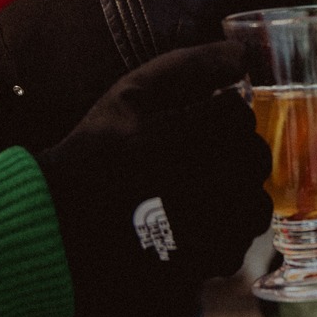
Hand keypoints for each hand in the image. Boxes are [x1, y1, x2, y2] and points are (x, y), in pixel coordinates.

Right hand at [37, 42, 270, 316]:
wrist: (59, 228)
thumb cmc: (96, 153)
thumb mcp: (130, 95)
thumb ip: (190, 67)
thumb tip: (242, 54)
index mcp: (174, 140)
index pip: (236, 114)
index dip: (222, 112)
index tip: (202, 118)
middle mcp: (193, 187)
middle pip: (253, 156)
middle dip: (235, 148)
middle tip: (205, 150)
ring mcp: (202, 232)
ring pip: (257, 199)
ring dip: (240, 187)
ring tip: (207, 184)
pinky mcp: (201, 262)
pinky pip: (243, 237)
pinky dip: (230, 225)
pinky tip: (202, 216)